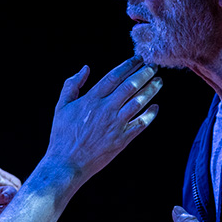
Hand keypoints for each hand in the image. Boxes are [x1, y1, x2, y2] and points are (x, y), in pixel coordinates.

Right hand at [45, 56, 160, 179]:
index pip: (114, 76)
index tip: (139, 58)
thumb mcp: (61, 106)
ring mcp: (115, 125)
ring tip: (159, 81)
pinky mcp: (122, 139)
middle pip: (130, 86)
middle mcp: (106, 109)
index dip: (128, 65)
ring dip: (151, 90)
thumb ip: (72, 85)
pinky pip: (140, 124)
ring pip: (138, 102)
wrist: (67, 163)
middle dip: (144, 73)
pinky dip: (150, 115)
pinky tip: (155, 107)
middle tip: (154, 66)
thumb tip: (85, 68)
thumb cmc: (62, 135)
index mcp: (91, 99)